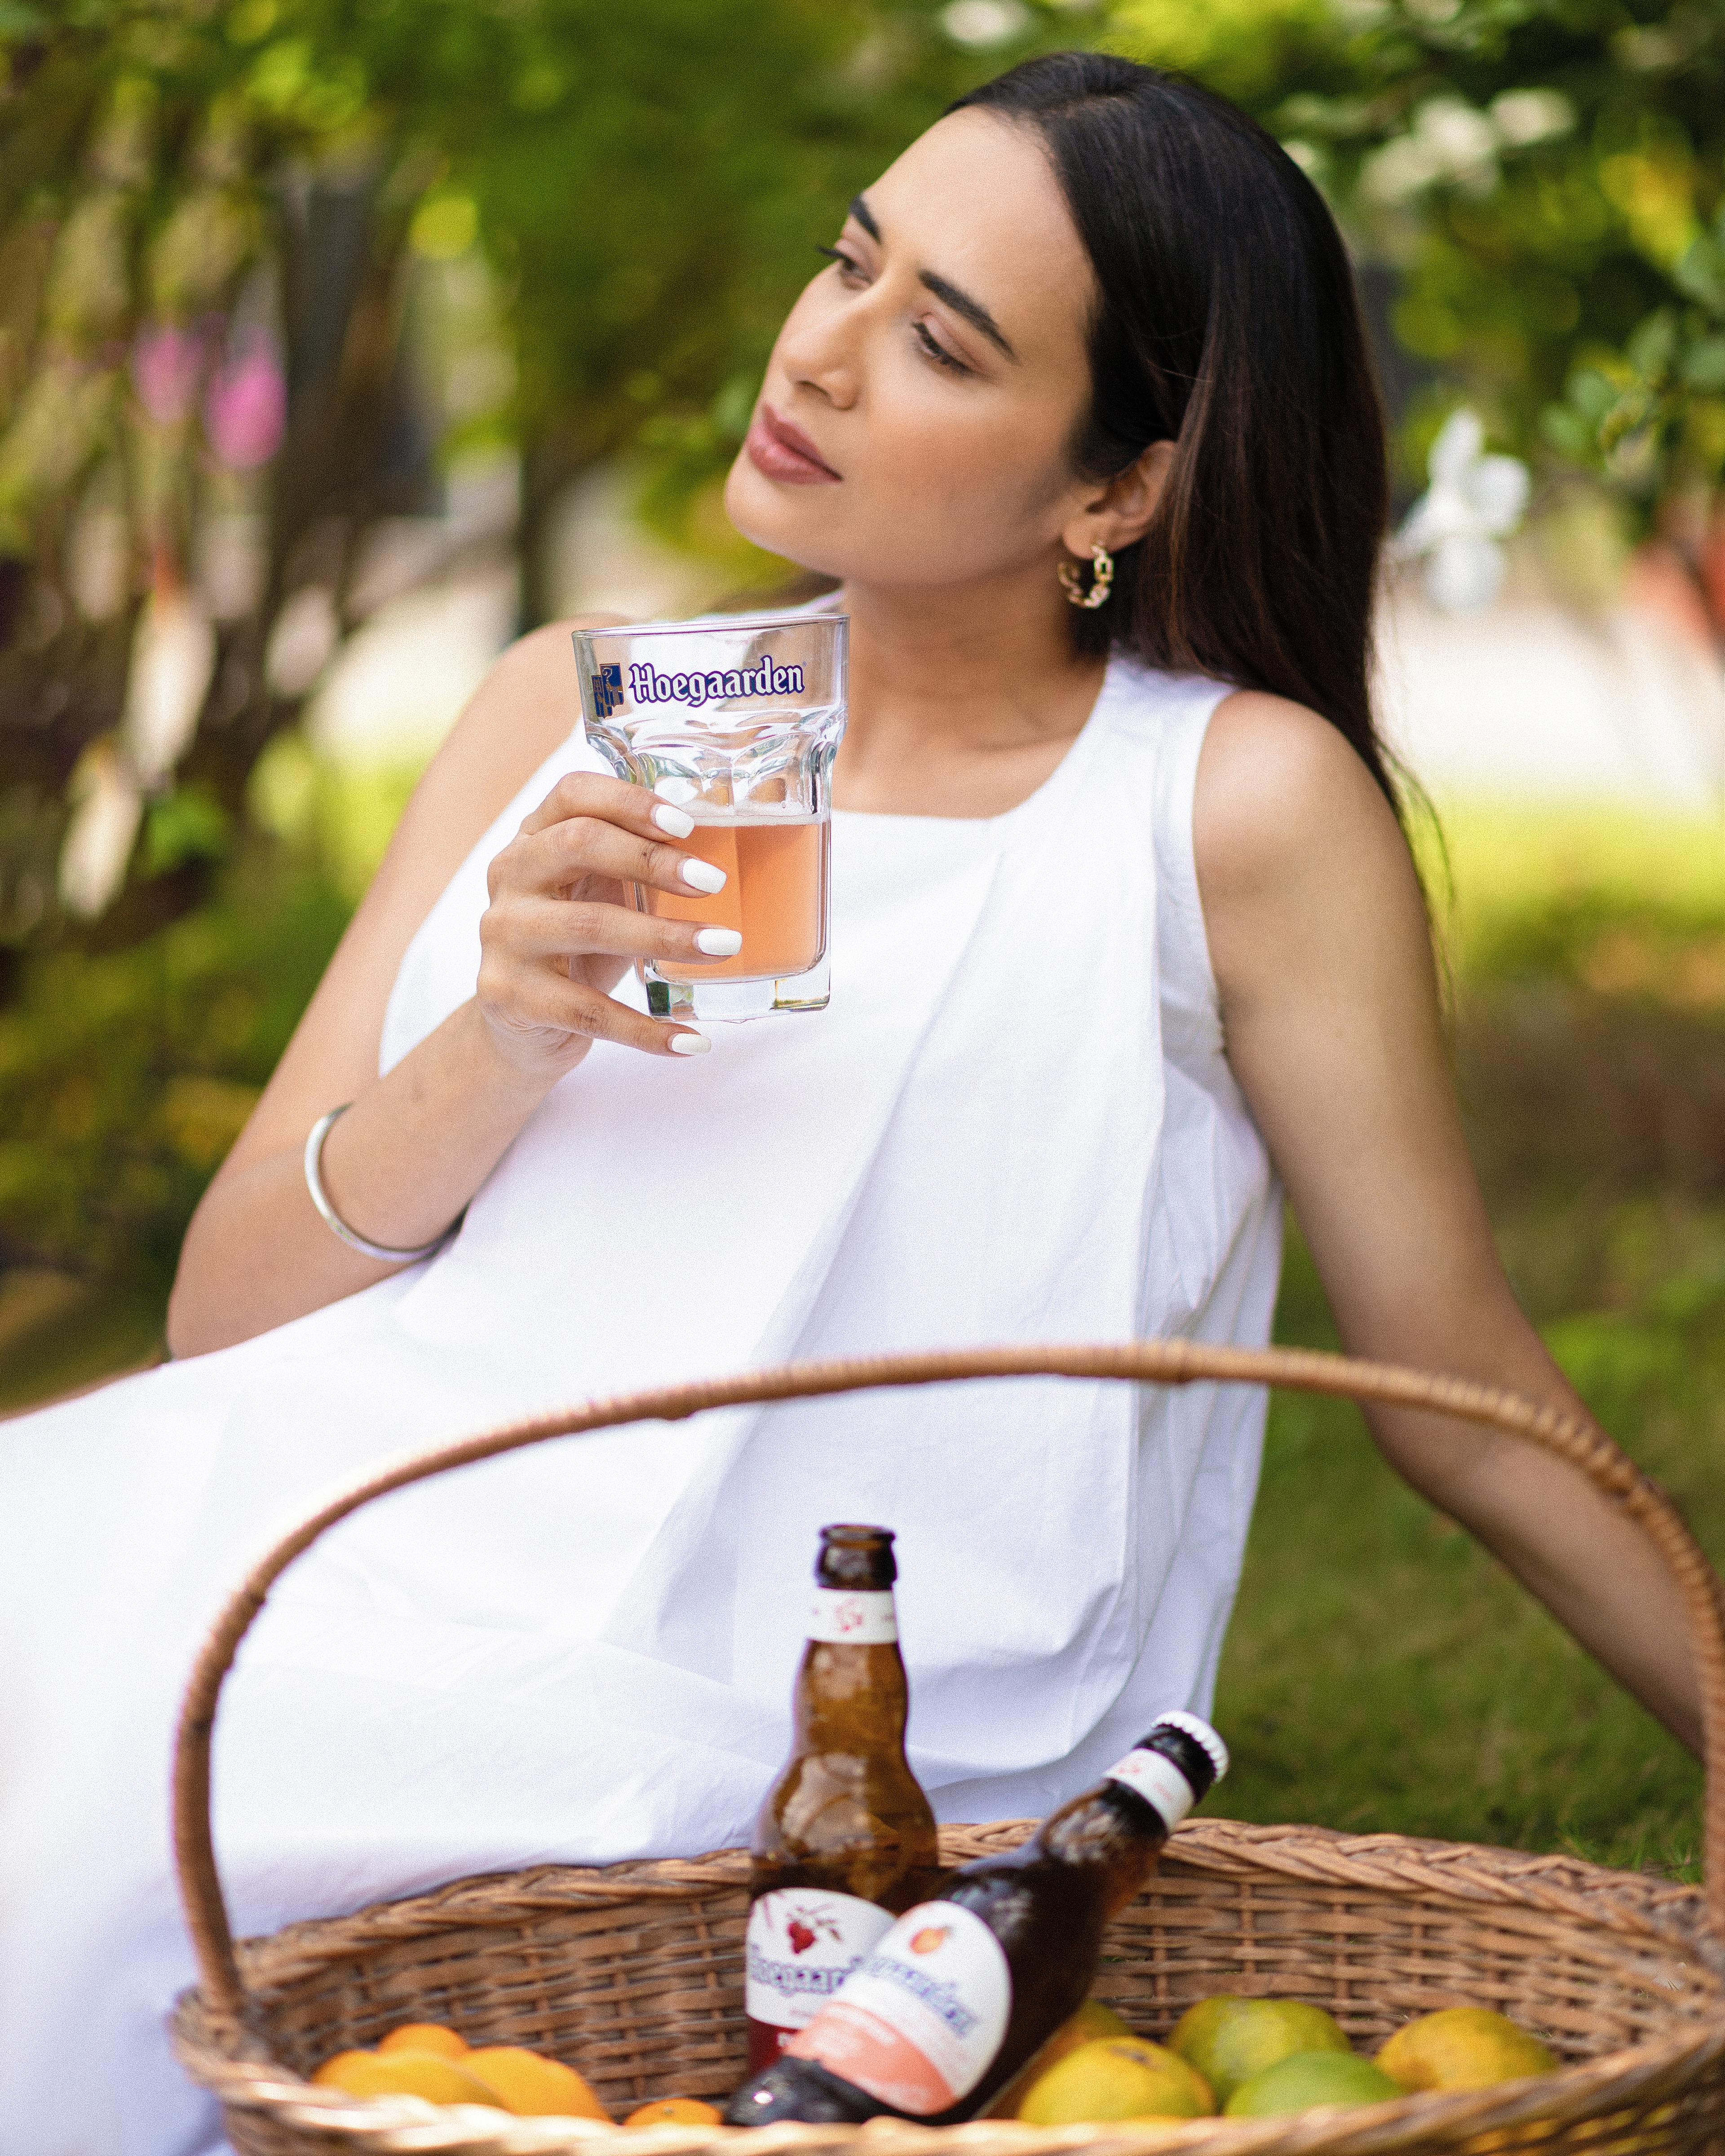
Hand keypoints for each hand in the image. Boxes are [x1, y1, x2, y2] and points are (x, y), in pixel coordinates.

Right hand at [476, 772, 736, 1080]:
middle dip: (653, 860)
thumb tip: (727, 837)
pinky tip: (691, 1039)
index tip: (687, 823)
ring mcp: (504, 937)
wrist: (518, 1029)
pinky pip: (589, 1012)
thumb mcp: (599, 894)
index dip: (628, 800)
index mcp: (533, 839)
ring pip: (590, 926)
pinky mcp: (509, 996)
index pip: (572, 794)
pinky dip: (647, 1030)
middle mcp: (510, 877)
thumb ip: (637, 863)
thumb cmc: (576, 947)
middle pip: (578, 844)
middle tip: (715, 882)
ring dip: (666, 937)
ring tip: (724, 947)